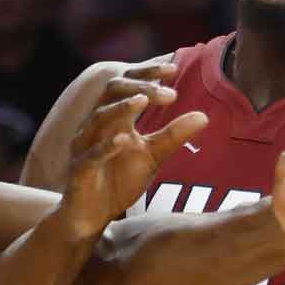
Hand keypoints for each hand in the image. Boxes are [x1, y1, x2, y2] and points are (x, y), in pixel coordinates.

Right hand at [57, 64, 207, 239]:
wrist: (93, 215)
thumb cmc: (119, 180)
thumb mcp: (153, 156)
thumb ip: (174, 135)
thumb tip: (204, 116)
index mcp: (114, 117)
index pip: (128, 83)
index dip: (148, 73)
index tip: (173, 69)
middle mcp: (97, 125)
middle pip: (112, 91)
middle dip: (140, 86)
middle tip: (168, 92)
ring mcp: (86, 145)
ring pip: (99, 118)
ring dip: (122, 108)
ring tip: (143, 100)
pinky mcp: (80, 170)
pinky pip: (91, 154)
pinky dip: (106, 146)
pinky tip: (124, 139)